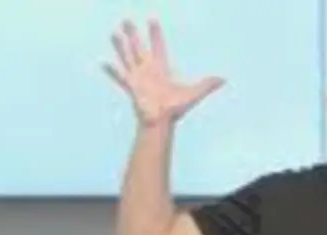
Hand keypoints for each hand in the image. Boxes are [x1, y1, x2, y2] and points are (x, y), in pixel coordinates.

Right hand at [103, 19, 224, 125]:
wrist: (161, 122)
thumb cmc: (176, 110)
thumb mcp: (193, 94)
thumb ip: (207, 85)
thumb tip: (224, 79)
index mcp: (162, 69)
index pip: (158, 46)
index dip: (156, 34)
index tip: (152, 19)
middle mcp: (148, 70)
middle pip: (139, 48)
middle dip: (133, 34)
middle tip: (126, 20)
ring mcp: (138, 78)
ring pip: (127, 57)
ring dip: (120, 46)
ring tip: (113, 33)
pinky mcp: (131, 87)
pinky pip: (120, 76)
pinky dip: (112, 70)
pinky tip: (102, 61)